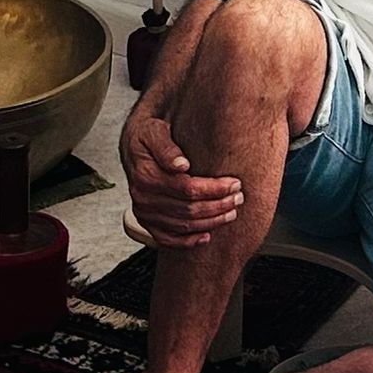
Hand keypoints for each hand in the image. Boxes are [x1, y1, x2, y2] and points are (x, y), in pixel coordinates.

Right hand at [119, 108, 241, 248]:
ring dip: (210, 222)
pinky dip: (188, 241)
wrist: (134, 145)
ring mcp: (143, 212)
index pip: (187, 189)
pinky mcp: (146, 222)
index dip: (214, 189)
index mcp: (145, 176)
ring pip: (183, 225)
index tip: (234, 183)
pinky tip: (207, 236)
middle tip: (239, 198)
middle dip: (218, 206)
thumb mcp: (155, 131)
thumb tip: (181, 165)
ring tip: (231, 213)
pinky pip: (167, 239)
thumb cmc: (148, 135)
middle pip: (188, 210)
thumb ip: (167, 147)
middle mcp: (143, 198)